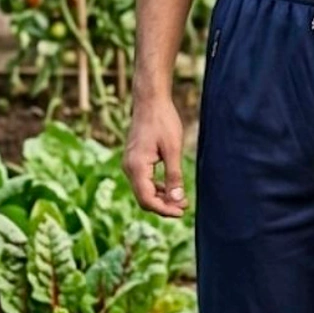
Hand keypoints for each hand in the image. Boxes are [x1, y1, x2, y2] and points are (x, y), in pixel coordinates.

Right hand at [123, 95, 187, 217]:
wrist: (150, 100)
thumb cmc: (163, 121)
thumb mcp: (173, 149)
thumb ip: (174, 176)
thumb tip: (177, 200)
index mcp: (137, 166)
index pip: (147, 199)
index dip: (164, 209)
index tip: (182, 212)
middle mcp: (129, 168)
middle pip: (144, 198)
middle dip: (164, 206)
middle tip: (184, 207)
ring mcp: (130, 164)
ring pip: (144, 191)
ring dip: (162, 198)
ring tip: (182, 200)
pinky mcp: (135, 161)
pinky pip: (144, 182)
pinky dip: (158, 188)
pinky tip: (172, 188)